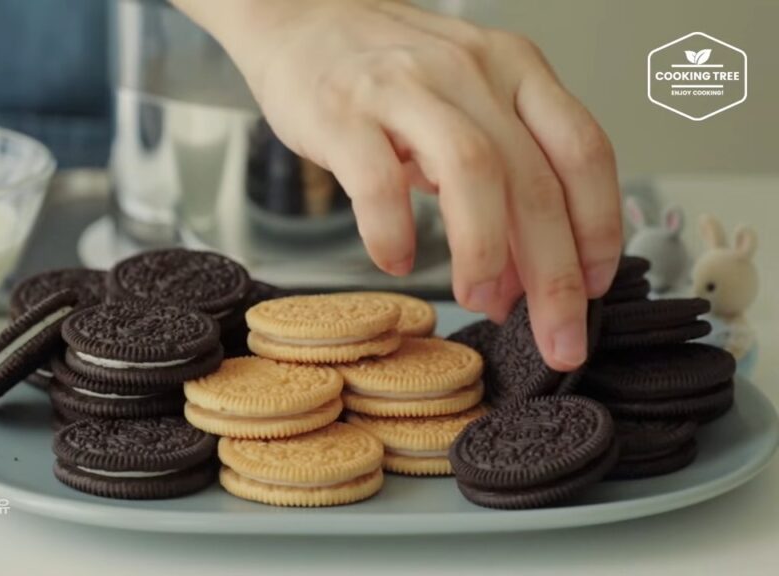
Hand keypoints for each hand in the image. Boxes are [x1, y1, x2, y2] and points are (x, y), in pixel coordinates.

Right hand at [173, 0, 621, 369]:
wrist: (302, 18)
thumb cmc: (388, 71)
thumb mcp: (464, 103)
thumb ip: (500, 176)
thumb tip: (520, 278)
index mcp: (515, 68)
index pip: (583, 151)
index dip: (599, 228)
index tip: (594, 287)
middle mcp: (471, 72)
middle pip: (534, 179)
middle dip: (554, 275)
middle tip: (557, 337)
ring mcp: (406, 89)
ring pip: (472, 174)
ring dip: (485, 254)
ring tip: (478, 299)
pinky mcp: (344, 113)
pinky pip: (378, 183)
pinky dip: (393, 233)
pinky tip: (396, 260)